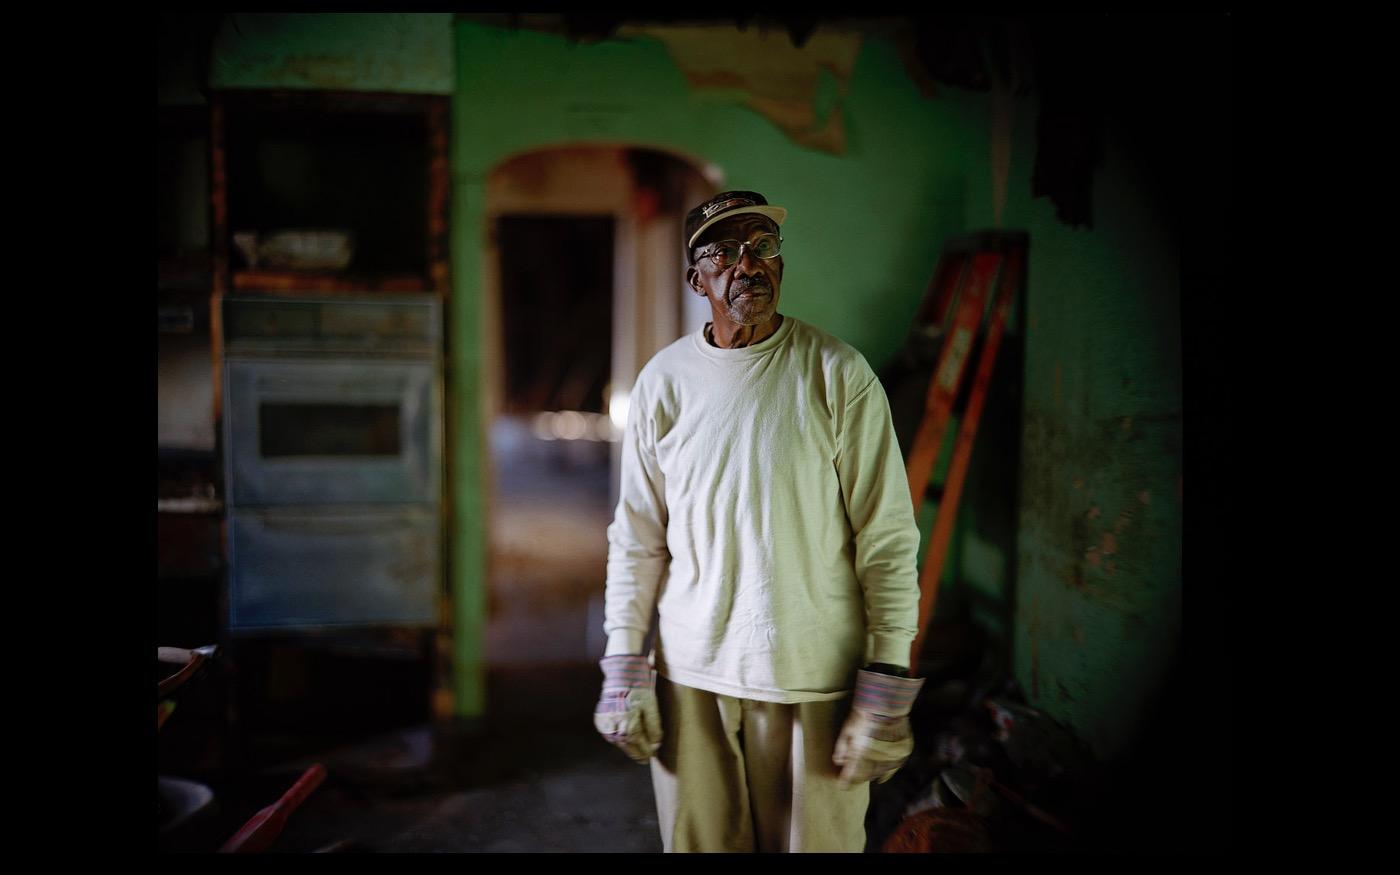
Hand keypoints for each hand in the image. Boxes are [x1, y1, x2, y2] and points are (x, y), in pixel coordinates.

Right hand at [593, 654, 662, 762]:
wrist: (620, 673)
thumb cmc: (638, 689)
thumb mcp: (651, 706)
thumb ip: (654, 727)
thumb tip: (656, 743)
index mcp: (628, 726)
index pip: (640, 745)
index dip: (647, 751)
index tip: (653, 754)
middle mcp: (614, 728)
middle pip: (628, 746)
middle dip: (638, 753)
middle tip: (645, 758)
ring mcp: (605, 725)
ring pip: (618, 742)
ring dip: (628, 747)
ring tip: (637, 750)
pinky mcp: (601, 720)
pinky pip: (611, 734)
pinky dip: (619, 738)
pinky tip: (626, 738)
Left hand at [832, 669, 923, 787]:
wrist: (886, 705)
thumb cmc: (863, 716)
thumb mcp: (847, 729)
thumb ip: (841, 747)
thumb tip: (838, 762)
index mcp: (860, 753)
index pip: (851, 774)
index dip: (846, 781)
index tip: (842, 786)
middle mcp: (876, 757)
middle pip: (866, 775)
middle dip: (859, 777)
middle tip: (854, 778)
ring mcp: (891, 756)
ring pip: (880, 772)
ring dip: (872, 774)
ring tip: (867, 773)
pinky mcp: (901, 753)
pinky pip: (893, 767)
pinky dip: (886, 770)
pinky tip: (882, 775)